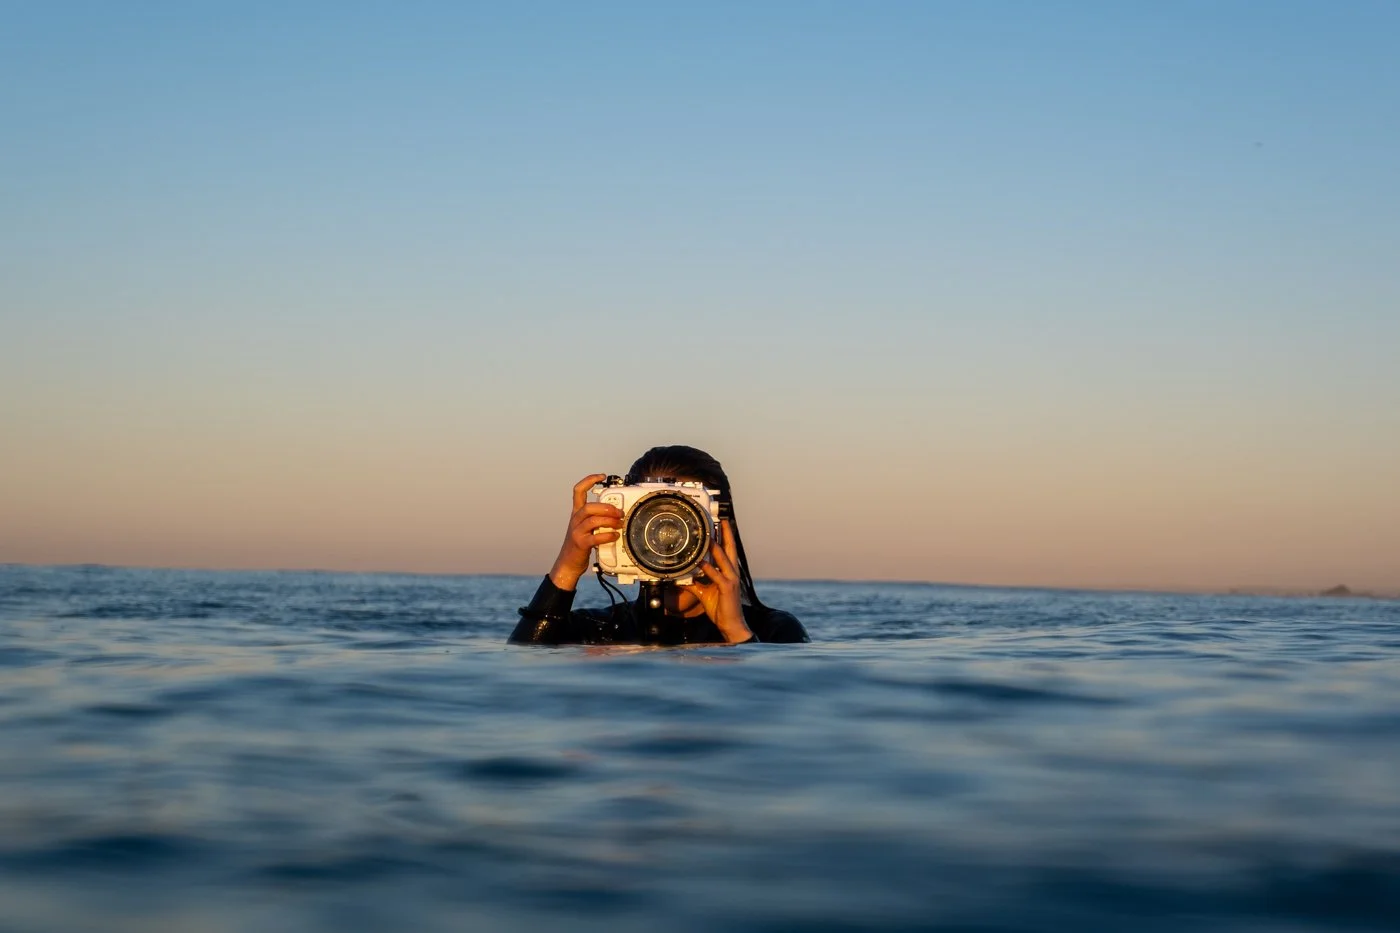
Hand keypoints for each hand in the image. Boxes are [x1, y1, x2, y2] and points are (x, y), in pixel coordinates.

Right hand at [548, 474, 623, 590]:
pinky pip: (595, 537)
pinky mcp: (581, 544)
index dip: (589, 480)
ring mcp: (576, 532)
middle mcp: (575, 520)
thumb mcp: (586, 527)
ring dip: (609, 521)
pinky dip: (607, 535)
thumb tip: (618, 513)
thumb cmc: (580, 545)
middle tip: (619, 513)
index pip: (578, 491)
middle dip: (606, 507)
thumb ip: (598, 518)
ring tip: (620, 524)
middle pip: (588, 507)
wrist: (568, 563)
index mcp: (577, 514)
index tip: (601, 476)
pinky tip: (614, 536)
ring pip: (592, 520)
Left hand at [679, 520, 752, 643]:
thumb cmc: (721, 608)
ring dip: (716, 547)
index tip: (720, 525)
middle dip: (726, 534)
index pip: (727, 551)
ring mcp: (731, 579)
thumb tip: (683, 578)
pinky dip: (708, 568)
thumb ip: (695, 584)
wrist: (731, 624)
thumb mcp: (704, 593)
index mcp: (728, 572)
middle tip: (722, 520)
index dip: (724, 538)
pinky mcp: (727, 588)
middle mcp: (732, 573)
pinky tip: (700, 562)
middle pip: (730, 549)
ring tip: (709, 536)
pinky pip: (716, 576)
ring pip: (723, 559)